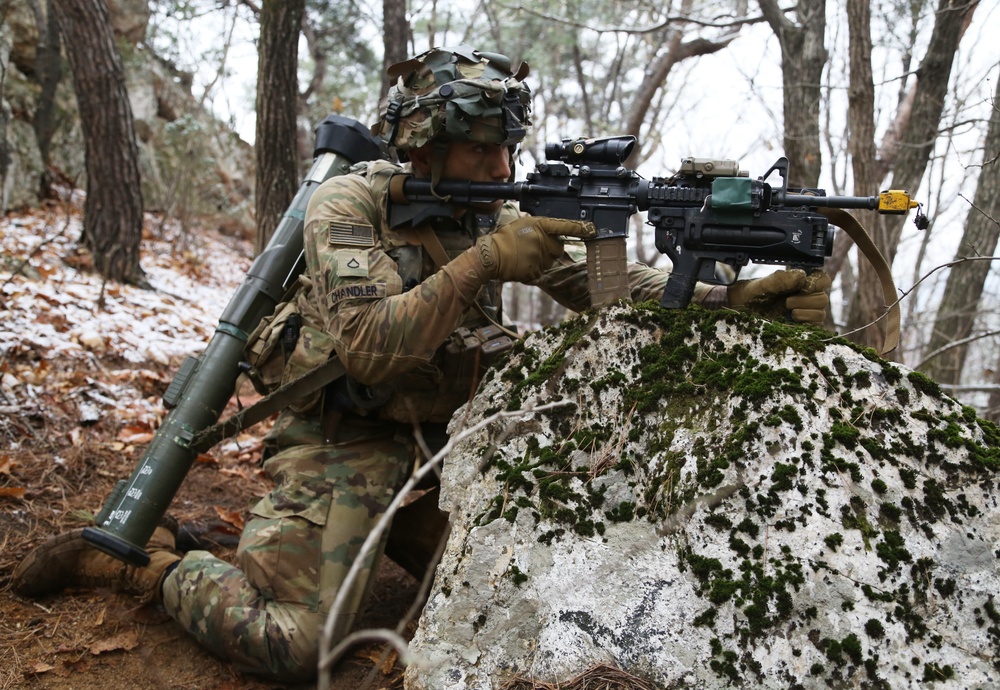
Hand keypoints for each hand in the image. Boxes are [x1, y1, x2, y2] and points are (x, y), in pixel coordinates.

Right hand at [476, 216, 595, 282]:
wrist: (491, 256)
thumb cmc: (503, 239)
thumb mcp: (521, 224)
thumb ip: (538, 227)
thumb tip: (551, 232)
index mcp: (538, 225)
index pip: (564, 226)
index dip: (579, 228)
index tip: (592, 229)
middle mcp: (542, 240)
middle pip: (559, 247)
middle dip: (551, 248)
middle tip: (534, 246)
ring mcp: (540, 256)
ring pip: (551, 260)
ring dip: (542, 258)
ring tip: (524, 255)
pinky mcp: (536, 270)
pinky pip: (542, 270)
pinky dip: (534, 268)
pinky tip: (522, 263)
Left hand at [727, 269, 831, 324]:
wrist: (740, 310)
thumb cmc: (752, 294)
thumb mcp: (763, 284)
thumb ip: (781, 279)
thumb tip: (802, 276)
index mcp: (800, 283)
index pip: (822, 280)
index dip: (818, 283)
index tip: (804, 287)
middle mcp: (805, 296)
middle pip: (823, 298)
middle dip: (807, 300)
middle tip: (787, 301)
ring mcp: (805, 312)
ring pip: (821, 312)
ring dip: (806, 311)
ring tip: (788, 311)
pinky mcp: (802, 326)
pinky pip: (816, 326)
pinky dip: (807, 322)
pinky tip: (792, 319)